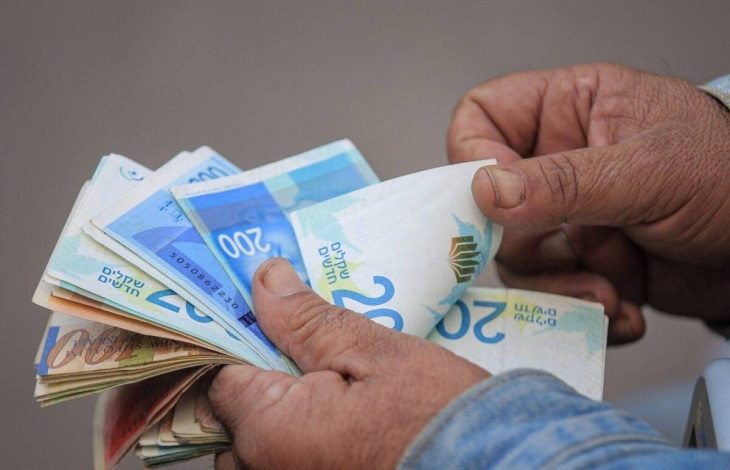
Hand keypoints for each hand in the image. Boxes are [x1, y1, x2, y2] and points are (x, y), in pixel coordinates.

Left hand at [209, 258, 488, 468]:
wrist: (492, 468)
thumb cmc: (439, 417)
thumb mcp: (376, 351)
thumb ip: (309, 320)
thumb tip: (265, 279)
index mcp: (268, 429)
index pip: (219, 372)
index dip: (238, 335)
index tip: (260, 311)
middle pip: (233, 410)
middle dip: (260, 373)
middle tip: (305, 345)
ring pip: (256, 439)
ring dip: (279, 404)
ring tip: (327, 376)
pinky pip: (285, 454)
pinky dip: (298, 429)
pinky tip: (338, 407)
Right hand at [448, 63, 729, 343]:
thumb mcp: (649, 169)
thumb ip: (564, 181)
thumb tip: (484, 192)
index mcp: (566, 111)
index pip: (481, 119)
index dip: (473, 158)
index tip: (496, 200)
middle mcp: (557, 164)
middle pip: (490, 206)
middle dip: (530, 245)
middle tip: (573, 256)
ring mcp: (568, 219)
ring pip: (517, 260)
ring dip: (559, 287)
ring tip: (609, 293)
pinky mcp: (583, 265)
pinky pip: (553, 295)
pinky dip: (584, 312)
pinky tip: (624, 308)